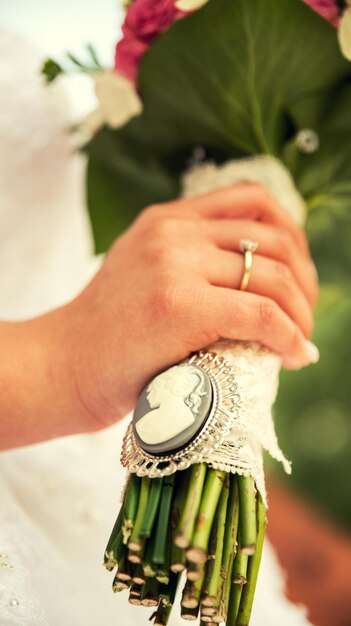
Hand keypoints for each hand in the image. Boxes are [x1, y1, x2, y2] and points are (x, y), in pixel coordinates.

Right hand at [61, 183, 318, 430]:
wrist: (62, 366)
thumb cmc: (108, 333)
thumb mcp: (144, 273)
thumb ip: (189, 261)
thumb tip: (255, 279)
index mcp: (166, 218)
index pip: (251, 199)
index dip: (292, 232)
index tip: (297, 273)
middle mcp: (171, 231)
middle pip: (274, 239)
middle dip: (305, 280)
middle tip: (304, 315)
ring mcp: (174, 264)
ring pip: (274, 277)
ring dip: (301, 313)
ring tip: (299, 340)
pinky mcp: (179, 306)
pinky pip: (261, 314)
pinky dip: (289, 336)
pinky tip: (294, 355)